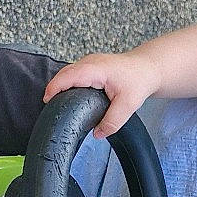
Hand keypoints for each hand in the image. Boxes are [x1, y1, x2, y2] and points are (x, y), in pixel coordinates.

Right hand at [44, 50, 159, 136]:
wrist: (148, 68)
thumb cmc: (139, 79)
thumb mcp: (128, 104)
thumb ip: (113, 121)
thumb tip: (98, 134)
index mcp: (95, 69)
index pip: (68, 76)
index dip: (54, 88)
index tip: (47, 101)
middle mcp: (89, 62)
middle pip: (63, 73)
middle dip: (53, 88)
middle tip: (50, 108)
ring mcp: (89, 62)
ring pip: (67, 72)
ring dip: (59, 85)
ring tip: (56, 104)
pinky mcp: (91, 66)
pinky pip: (73, 73)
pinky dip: (66, 83)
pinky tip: (68, 96)